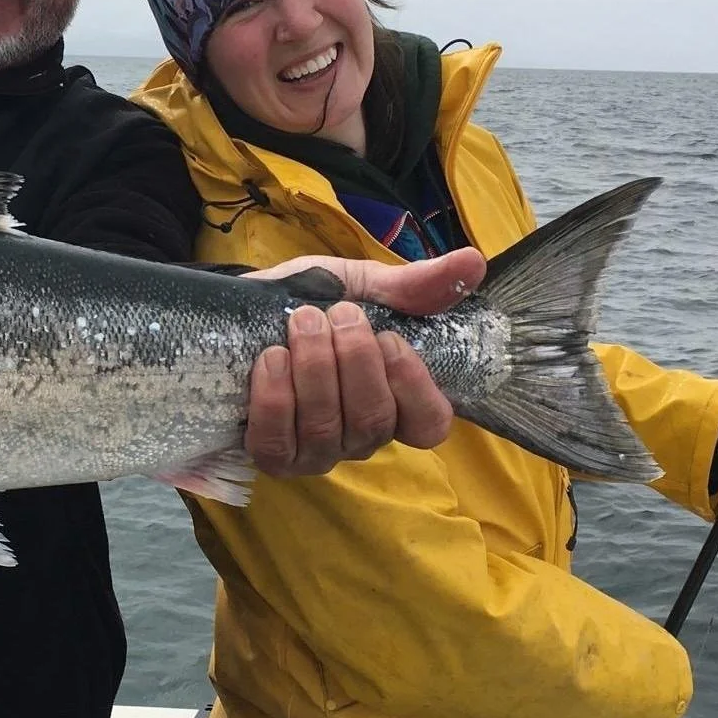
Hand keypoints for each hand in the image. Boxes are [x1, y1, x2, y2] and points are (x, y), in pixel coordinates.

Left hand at [240, 248, 488, 476]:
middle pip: (374, 421)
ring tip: (300, 323)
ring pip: (327, 430)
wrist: (244, 309)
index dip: (414, 387)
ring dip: (315, 370)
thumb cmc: (311, 302)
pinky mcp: (273, 456)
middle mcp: (361, 435)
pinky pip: (278, 445)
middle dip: (355, 361)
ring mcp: (317, 452)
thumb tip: (473, 261)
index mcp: (394, 399)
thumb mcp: (362, 285)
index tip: (390, 338)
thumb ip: (415, 284)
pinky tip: (271, 360)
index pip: (429, 424)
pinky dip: (275, 401)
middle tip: (334, 315)